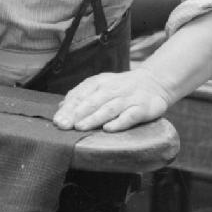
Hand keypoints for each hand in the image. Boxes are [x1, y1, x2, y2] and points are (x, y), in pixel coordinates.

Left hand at [52, 67, 172, 131]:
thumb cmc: (120, 87)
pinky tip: (108, 129)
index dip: (69, 108)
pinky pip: (130, 115)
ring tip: (80, 127)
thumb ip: (81, 96)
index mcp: (99, 83)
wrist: (153, 82)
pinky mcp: (142, 108)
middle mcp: (112, 89)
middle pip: (92, 101)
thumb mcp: (100, 86)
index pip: (81, 94)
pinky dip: (119, 122)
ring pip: (108, 108)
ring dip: (94, 118)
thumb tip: (60, 108)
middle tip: (64, 126)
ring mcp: (128, 98)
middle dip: (77, 114)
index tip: (58, 121)